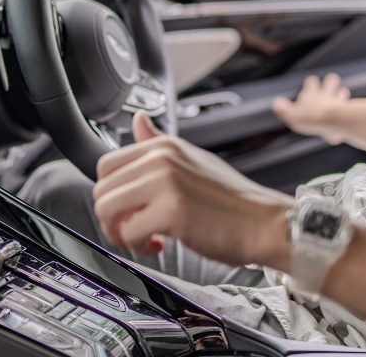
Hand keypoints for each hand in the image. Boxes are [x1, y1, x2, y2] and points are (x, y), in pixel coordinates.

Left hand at [92, 111, 292, 268]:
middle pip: (101, 189)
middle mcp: (160, 159)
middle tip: (135, 230)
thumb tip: (138, 120)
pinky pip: (129, 232)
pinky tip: (161, 244)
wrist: (264, 223)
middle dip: (111, 218)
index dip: (112, 195)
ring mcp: (164, 183)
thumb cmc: (231, 201)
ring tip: (146, 238)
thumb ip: (158, 143)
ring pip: (106, 209)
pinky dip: (139, 246)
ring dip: (121, 233)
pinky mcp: (170, 210)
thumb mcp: (191, 160)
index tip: (129, 210)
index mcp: (163, 146)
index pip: (106, 165)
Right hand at [271, 74, 351, 143]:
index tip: (310, 82)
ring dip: (341, 93)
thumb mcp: (291, 114)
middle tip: (330, 80)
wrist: (332, 123)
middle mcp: (326, 95)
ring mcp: (338, 102)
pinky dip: (348, 109)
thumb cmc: (313, 118)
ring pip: (341, 92)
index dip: (311, 82)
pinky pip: (349, 108)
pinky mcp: (347, 112)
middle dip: (330, 81)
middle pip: (330, 81)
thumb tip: (275, 103)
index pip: (311, 82)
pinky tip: (347, 113)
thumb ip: (283, 109)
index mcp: (311, 94)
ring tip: (341, 92)